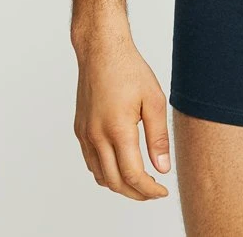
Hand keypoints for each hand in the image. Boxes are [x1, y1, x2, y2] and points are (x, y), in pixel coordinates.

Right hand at [73, 32, 170, 199]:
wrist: (101, 50)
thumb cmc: (129, 69)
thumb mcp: (154, 100)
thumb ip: (158, 137)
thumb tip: (162, 168)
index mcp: (117, 129)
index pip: (132, 175)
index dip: (148, 190)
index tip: (162, 192)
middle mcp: (96, 136)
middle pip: (114, 182)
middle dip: (136, 193)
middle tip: (154, 192)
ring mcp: (85, 134)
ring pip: (100, 176)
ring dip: (120, 185)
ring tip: (141, 183)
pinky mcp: (80, 130)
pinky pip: (91, 162)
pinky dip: (106, 173)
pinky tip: (121, 167)